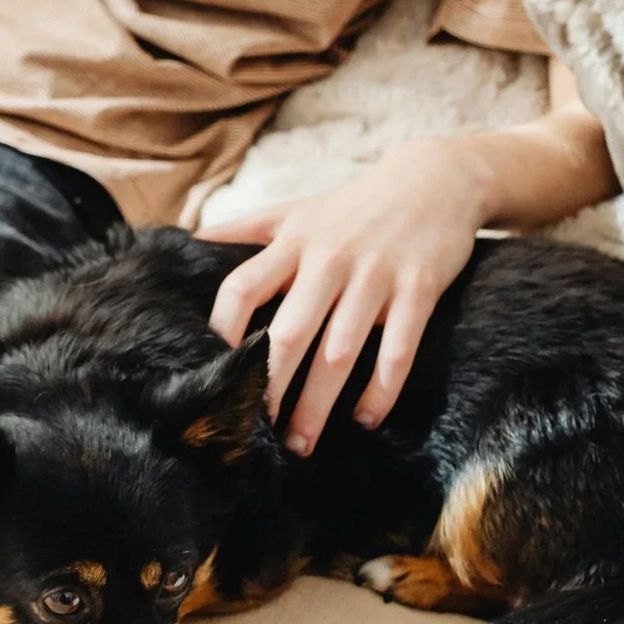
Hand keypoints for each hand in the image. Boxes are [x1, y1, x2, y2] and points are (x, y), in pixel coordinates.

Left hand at [200, 136, 491, 451]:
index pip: (242, 287)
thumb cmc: (354, 206)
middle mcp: (330, 260)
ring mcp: (376, 276)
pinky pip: (398, 350)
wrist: (435, 179)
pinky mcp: (419, 289)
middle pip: (289, 333)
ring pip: (340, 353)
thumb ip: (245, 229)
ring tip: (301, 444)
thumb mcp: (297, 210)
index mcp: (294, 243)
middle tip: (256, 432)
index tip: (213, 372)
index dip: (222, 330)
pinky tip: (366, 419)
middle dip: (270, 387)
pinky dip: (381, 390)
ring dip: (319, 405)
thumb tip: (188, 239)